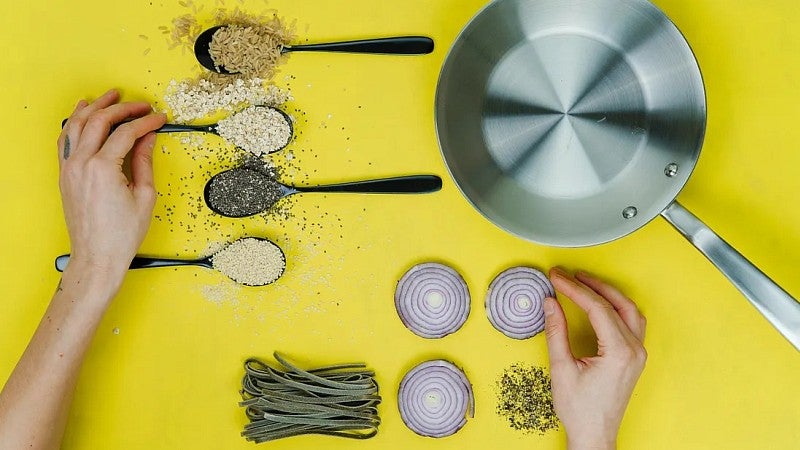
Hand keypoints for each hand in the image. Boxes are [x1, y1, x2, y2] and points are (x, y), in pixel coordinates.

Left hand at [58, 89, 165, 282]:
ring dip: (95, 106)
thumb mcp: (144, 196)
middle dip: (122, 108)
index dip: (146, 122)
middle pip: (100, 121)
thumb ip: (144, 161)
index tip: (159, 119)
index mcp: (103, 168)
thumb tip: (148, 139)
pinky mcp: (65, 174)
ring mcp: (69, 168)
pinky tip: (83, 113)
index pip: (126, 132)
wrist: (97, 256)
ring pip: (78, 124)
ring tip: (110, 97)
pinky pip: (66, 139)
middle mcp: (81, 164)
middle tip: (140, 105)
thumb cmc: (120, 234)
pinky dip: (75, 122)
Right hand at [543, 268, 646, 449]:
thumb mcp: (562, 368)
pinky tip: (601, 303)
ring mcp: (637, 354)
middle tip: (569, 274)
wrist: (594, 434)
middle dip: (591, 285)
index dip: (574, 289)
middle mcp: (633, 350)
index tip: (557, 278)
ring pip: (629, 310)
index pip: (597, 308)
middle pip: (617, 303)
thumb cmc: (580, 410)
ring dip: (607, 293)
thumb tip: (551, 304)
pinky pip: (631, 322)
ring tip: (585, 282)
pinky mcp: (634, 358)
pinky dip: (616, 307)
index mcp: (618, 352)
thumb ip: (556, 332)